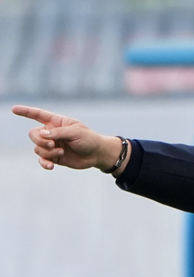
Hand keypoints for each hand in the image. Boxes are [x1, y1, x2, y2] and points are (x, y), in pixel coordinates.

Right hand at [12, 104, 126, 172]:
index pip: (38, 114)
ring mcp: (52, 145)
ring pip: (37, 148)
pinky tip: (51, 166)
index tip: (13, 109)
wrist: (97, 154)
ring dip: (48, 152)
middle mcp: (51, 133)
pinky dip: (44, 163)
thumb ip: (58, 133)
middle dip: (40, 140)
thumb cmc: (89, 139)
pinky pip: (42, 160)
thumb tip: (42, 134)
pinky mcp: (54, 157)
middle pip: (33, 134)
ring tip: (61, 152)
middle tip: (53, 144)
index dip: (25, 112)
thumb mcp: (75, 133)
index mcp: (56, 122)